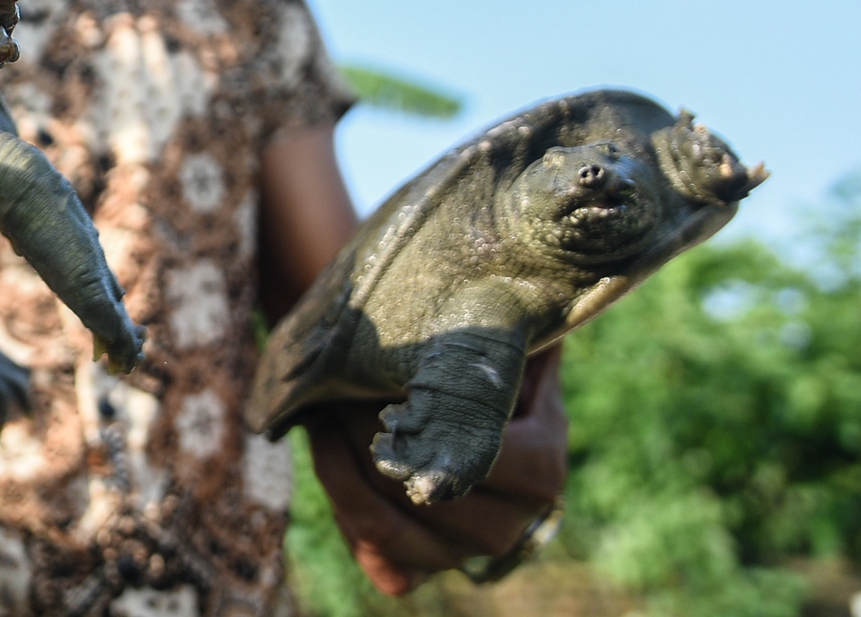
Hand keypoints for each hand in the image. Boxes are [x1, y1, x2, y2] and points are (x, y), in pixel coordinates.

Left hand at [304, 344, 568, 595]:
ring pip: (388, 527)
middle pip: (419, 491)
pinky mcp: (420, 571)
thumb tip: (509, 290)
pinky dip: (344, 509)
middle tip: (333, 389)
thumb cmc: (480, 369)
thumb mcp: (503, 346)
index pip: (472, 451)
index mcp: (541, 470)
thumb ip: (508, 330)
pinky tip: (330, 454)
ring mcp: (461, 555)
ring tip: (319, 415)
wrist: (460, 421)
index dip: (415, 412)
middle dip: (363, 432)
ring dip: (340, 468)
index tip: (375, 376)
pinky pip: (378, 558)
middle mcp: (506, 526)